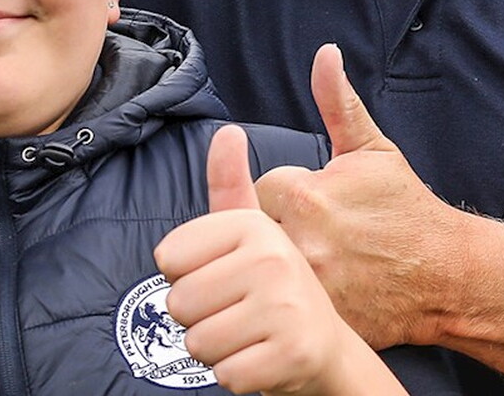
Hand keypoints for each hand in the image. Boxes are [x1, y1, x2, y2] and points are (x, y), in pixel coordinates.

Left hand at [155, 124, 396, 395]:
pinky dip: (241, 375)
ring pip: (198, 344)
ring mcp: (287, 307)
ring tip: (252, 331)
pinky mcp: (294, 353)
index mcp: (256, 224)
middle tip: (241, 308)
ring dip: (219, 348)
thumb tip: (226, 132)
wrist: (335, 341)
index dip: (190, 274)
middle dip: (201, 316)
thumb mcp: (258, 226)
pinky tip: (266, 356)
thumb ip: (231, 181)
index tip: (228, 274)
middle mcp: (275, 258)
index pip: (168, 258)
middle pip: (178, 303)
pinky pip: (226, 376)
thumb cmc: (284, 282)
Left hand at [255, 45, 461, 350]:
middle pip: (249, 234)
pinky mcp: (313, 324)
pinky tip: (315, 295)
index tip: (311, 206)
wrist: (446, 274)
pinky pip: (274, 312)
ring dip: (275, 269)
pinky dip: (287, 304)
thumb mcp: (373, 149)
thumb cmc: (406, 209)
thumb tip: (325, 54)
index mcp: (305, 194)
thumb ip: (338, 101)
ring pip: (258, 274)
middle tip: (313, 236)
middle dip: (273, 232)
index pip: (255, 190)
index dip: (280, 197)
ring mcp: (306, 289)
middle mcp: (300, 242)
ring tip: (315, 263)